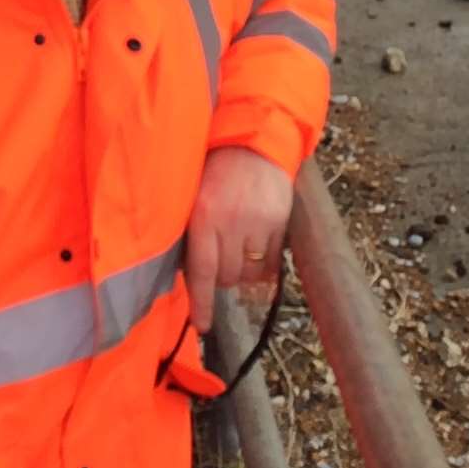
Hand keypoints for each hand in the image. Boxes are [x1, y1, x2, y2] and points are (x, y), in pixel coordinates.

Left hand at [184, 146, 292, 332]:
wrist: (255, 142)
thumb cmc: (216, 170)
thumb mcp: (194, 196)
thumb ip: (191, 231)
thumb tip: (188, 274)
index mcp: (203, 216)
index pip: (201, 271)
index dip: (202, 303)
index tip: (204, 325)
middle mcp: (231, 222)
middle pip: (226, 276)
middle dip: (220, 277)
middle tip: (218, 259)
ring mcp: (258, 223)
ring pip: (248, 273)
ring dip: (241, 270)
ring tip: (238, 248)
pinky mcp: (279, 223)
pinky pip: (270, 263)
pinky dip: (262, 265)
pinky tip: (256, 248)